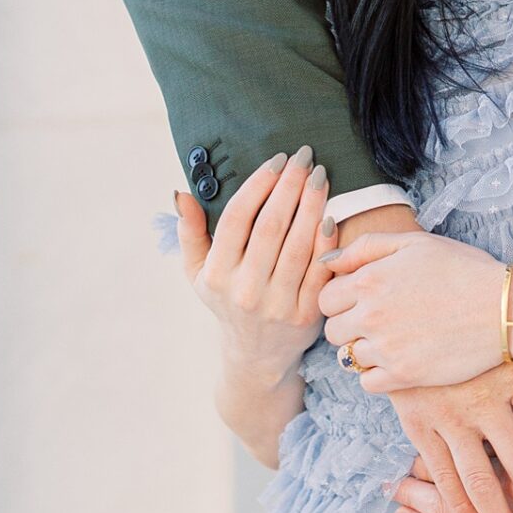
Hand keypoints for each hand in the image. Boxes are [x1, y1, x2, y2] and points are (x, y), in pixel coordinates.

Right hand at [174, 147, 327, 385]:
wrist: (255, 356)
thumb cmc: (227, 300)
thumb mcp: (197, 272)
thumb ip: (189, 232)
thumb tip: (181, 192)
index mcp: (216, 275)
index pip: (237, 220)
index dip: (258, 185)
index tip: (277, 159)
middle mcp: (245, 291)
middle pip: (271, 226)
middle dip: (290, 186)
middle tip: (305, 156)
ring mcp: (277, 305)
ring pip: (298, 244)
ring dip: (312, 205)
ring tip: (320, 176)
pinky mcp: (306, 316)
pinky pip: (319, 270)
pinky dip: (326, 241)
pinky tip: (330, 214)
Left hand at [316, 230, 509, 391]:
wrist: (504, 308)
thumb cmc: (463, 269)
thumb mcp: (415, 242)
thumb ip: (366, 247)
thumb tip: (328, 262)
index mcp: (369, 280)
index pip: (325, 298)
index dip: (342, 299)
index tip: (362, 300)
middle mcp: (370, 315)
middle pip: (333, 331)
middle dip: (350, 325)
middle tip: (378, 320)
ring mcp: (385, 349)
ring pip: (348, 358)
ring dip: (364, 350)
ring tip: (392, 339)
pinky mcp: (404, 376)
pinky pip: (368, 383)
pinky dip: (378, 374)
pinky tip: (399, 359)